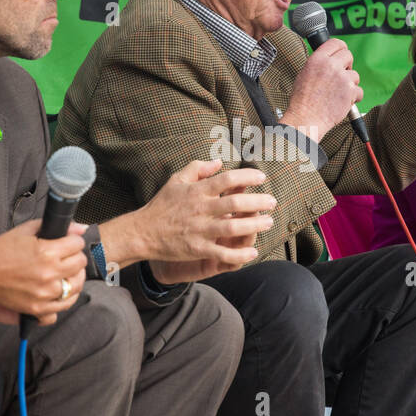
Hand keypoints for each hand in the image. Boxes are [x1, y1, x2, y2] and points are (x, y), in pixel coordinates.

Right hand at [0, 219, 87, 324]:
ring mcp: (45, 293)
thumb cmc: (0, 252)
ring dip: (74, 277)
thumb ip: (54, 227)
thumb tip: (80, 228)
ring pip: (77, 285)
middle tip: (66, 256)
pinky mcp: (39, 308)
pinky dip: (67, 297)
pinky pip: (65, 305)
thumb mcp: (25, 230)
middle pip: (80, 264)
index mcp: (47, 252)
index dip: (73, 241)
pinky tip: (61, 289)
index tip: (68, 243)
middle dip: (75, 257)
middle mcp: (49, 273)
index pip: (77, 245)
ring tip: (65, 273)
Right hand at [125, 161, 274, 278]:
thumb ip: (198, 169)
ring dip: (255, 225)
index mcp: (197, 191)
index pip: (227, 179)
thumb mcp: (176, 180)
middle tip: (272, 202)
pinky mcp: (198, 249)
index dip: (247, 177)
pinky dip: (240, 254)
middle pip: (235, 203)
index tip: (262, 177)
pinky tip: (253, 252)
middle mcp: (200, 209)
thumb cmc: (162, 205)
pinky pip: (223, 252)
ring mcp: (200, 230)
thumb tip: (219, 162)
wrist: (143, 232)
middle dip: (258, 202)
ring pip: (233, 227)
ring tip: (269, 222)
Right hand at [280, 38, 362, 142]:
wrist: (306, 118)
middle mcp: (330, 65)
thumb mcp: (304, 74)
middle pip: (348, 55)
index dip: (341, 48)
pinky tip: (343, 102)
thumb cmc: (303, 100)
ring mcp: (342, 78)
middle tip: (341, 76)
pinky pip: (359, 90)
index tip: (341, 55)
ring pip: (355, 74)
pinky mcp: (350, 91)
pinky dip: (353, 97)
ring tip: (338, 94)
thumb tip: (330, 59)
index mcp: (317, 59)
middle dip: (347, 65)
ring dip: (350, 83)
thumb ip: (319, 64)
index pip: (336, 43)